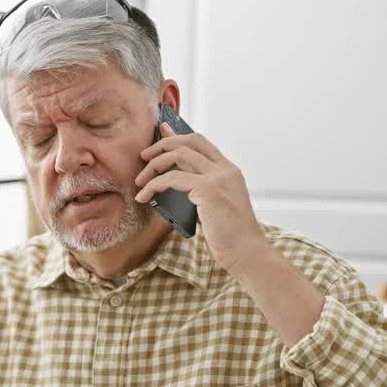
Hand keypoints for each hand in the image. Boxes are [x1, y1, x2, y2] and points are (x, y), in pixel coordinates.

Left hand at [134, 123, 268, 273]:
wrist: (247, 252)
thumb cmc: (232, 237)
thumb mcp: (216, 208)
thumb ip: (203, 192)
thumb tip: (181, 186)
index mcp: (229, 172)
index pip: (201, 143)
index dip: (178, 136)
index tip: (161, 133)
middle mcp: (225, 169)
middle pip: (189, 142)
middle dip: (162, 145)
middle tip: (144, 157)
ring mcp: (218, 177)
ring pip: (178, 155)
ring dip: (153, 166)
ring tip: (140, 182)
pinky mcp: (208, 189)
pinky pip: (172, 178)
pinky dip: (153, 185)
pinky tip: (144, 197)